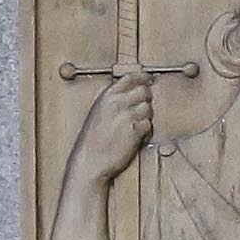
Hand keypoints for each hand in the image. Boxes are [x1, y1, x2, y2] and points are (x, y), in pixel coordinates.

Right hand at [71, 63, 158, 185]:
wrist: (89, 161)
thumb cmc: (92, 141)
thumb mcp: (98, 113)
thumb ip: (113, 101)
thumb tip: (132, 93)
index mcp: (106, 96)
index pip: (130, 77)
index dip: (143, 77)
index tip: (149, 80)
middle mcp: (116, 103)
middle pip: (144, 91)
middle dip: (146, 100)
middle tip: (141, 110)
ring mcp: (126, 116)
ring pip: (148, 109)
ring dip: (146, 118)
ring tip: (135, 128)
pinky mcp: (134, 131)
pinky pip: (149, 125)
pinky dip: (146, 132)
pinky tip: (137, 138)